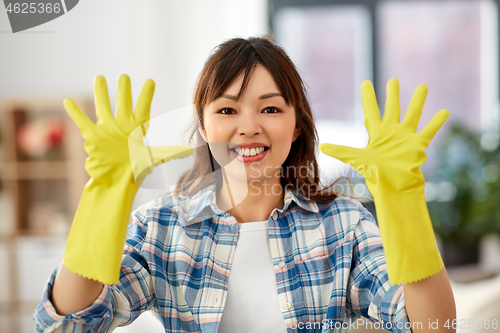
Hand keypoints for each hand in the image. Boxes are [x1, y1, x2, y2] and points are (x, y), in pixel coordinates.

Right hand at [65, 74, 192, 187]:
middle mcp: (122, 125)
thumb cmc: (136, 171)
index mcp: (137, 128)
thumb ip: (169, 152)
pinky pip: (82, 122)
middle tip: (124, 76)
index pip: (143, 108)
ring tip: (99, 78)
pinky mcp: (93, 137)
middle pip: (122, 103)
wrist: (117, 182)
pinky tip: (67, 101)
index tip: (150, 81)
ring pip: (102, 107)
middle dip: (123, 90)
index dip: (146, 95)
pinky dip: (75, 112)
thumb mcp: (154, 158)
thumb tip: (190, 151)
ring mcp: (107, 129)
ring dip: (101, 93)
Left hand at [319, 78, 448, 195]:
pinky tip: (444, 111)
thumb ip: (341, 150)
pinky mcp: (418, 145)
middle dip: (392, 95)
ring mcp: (406, 137)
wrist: (393, 187)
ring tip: (423, 86)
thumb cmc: (375, 175)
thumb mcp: (356, 158)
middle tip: (393, 80)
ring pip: (413, 114)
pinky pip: (429, 130)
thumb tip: (321, 147)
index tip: (366, 82)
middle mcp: (391, 132)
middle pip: (392, 108)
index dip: (368, 97)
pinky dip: (436, 122)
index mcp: (376, 133)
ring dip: (418, 101)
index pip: (371, 110)